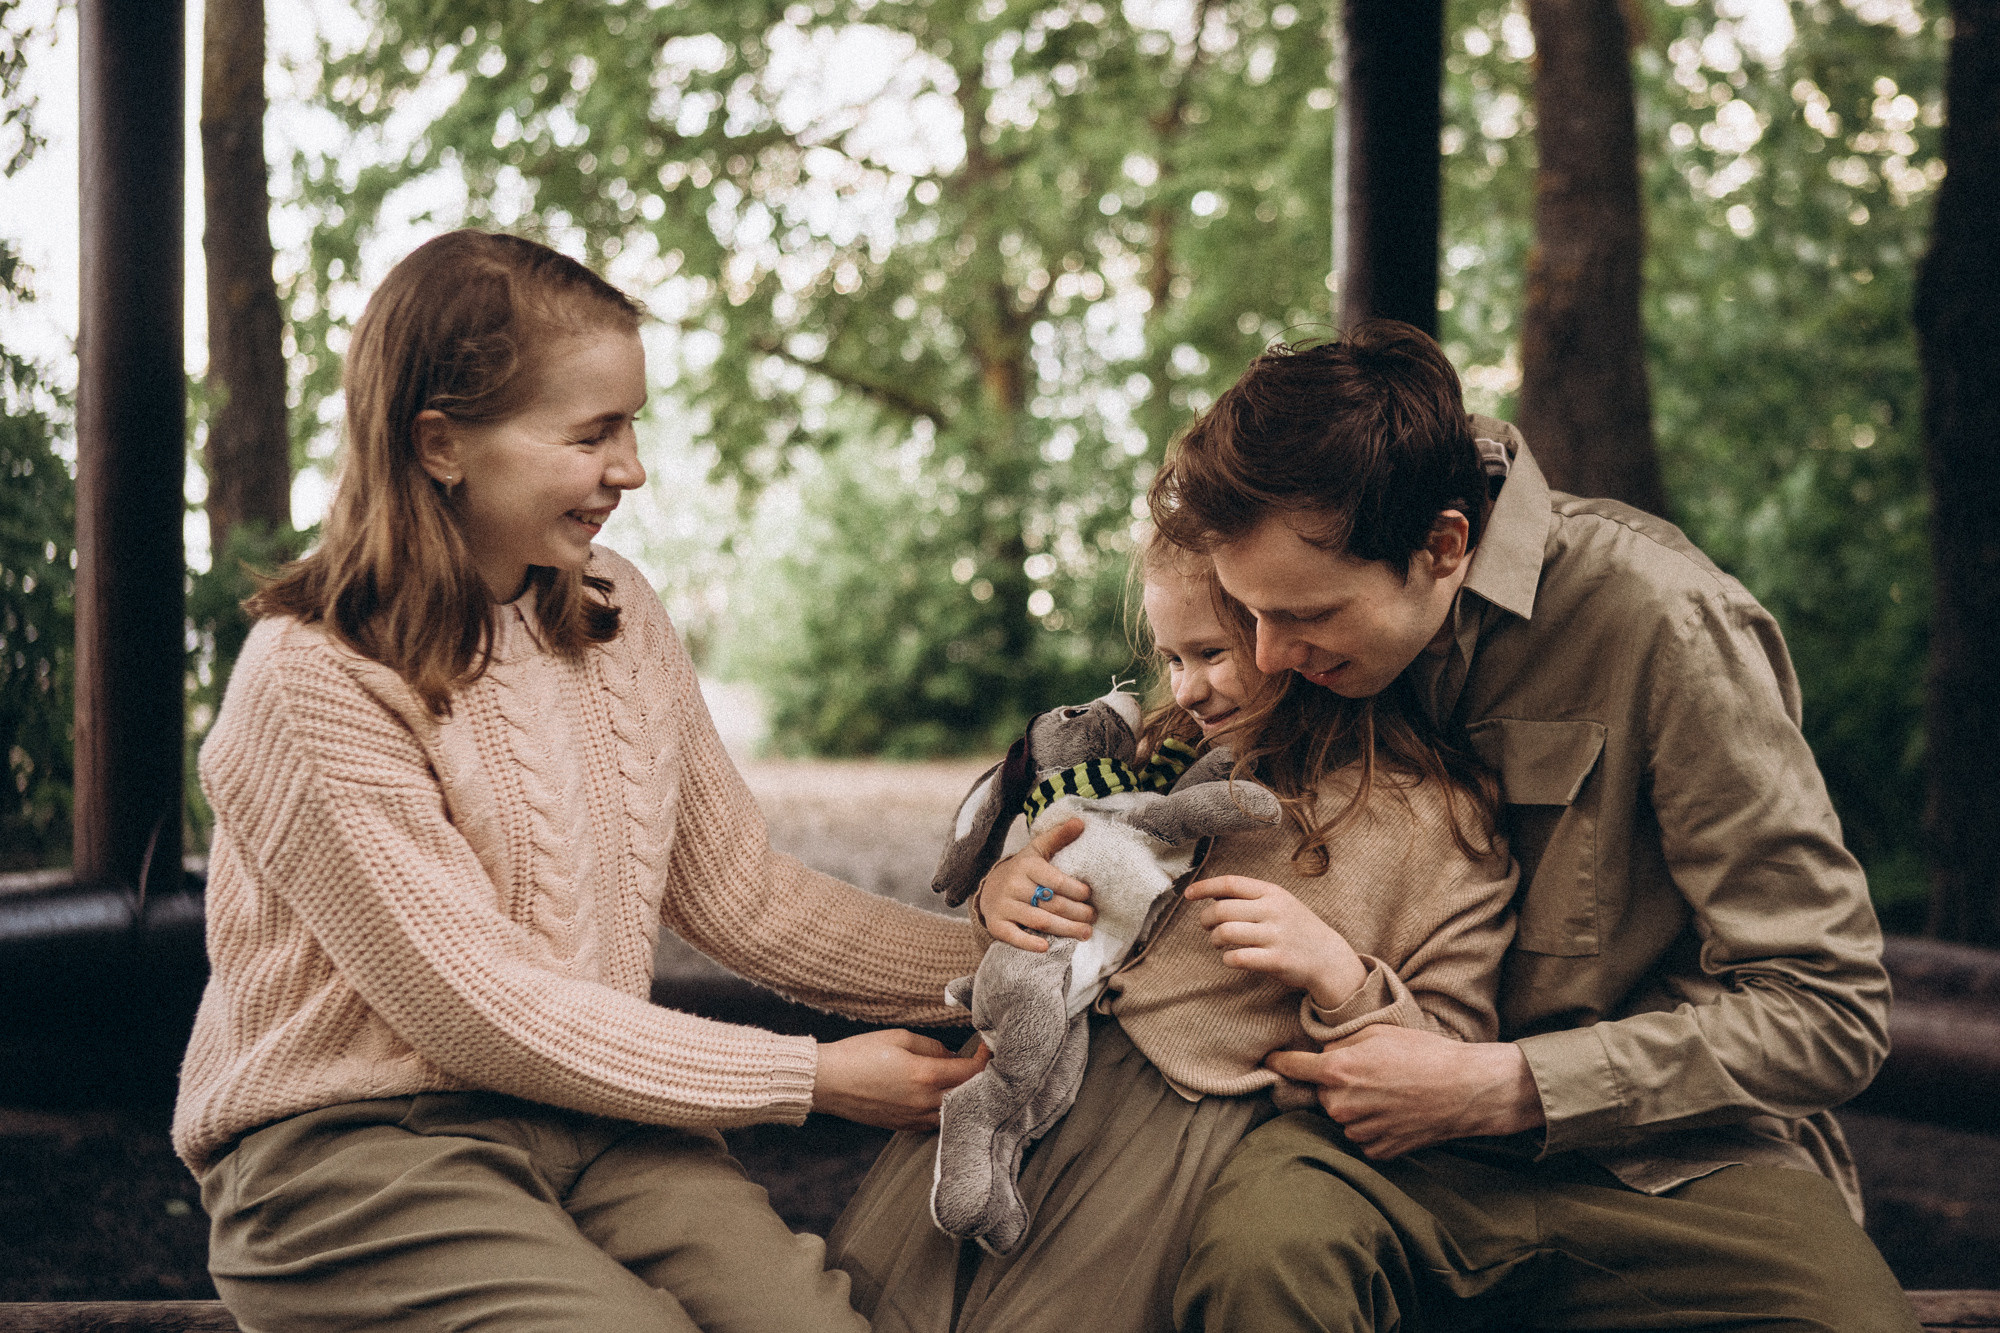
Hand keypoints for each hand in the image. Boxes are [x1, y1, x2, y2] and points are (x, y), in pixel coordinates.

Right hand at [811, 1029, 992, 1130]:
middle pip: (969, 1095)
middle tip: (984, 1064)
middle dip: (981, 1079)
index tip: (988, 1047)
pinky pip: (937, 1121)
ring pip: (955, 1112)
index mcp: (925, 1075)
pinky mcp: (905, 1126)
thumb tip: (953, 1056)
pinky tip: (946, 1095)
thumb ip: (933, 1047)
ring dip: (965, 1097)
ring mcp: (915, 1118)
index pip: (972, 1072)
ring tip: (968, 1081)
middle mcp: (924, 1101)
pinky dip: (947, 1109)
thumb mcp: (899, 1038)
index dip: (985, 1059)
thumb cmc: (859, 1054)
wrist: (827, 1082)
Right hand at [977, 817, 1093, 952]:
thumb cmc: (1022, 870)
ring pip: (1039, 920)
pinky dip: (1029, 943)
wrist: (988, 888)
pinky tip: (1046, 948)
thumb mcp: (1037, 850)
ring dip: (1065, 929)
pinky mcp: (997, 924)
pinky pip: (1013, 936)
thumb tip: (1081, 822)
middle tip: (1093, 918)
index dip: (1075, 889)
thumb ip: (1059, 837)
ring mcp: (1004, 906)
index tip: (1090, 896)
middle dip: (1077, 913)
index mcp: (1026, 866)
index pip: (1055, 879)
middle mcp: (1013, 885)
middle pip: (1051, 902)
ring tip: (1085, 933)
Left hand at [1185, 874, 1365, 1009]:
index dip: (1204, 887)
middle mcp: (1274, 911)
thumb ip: (1250, 898)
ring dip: (1214, 939)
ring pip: (1226, 932)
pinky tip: (1230, 958)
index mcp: (1272, 893)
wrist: (1328, 957)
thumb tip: (1212, 894)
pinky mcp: (1276, 960)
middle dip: (1206, 919)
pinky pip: (1237, 957)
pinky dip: (1227, 959)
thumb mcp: (1280, 903)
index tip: (1188, 894)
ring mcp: (1276, 935)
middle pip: (1222, 909)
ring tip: (1217, 942)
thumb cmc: (1297, 928)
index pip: (1230, 883)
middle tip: (1207, 927)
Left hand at [1263, 1025, 1544, 1159]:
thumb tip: (1320, 1053)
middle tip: (1371, 1075)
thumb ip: (1340, 1044)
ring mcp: (1358, 1132)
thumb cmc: (1424, 1054)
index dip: (1279, 1063)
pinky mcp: (1376, 1151)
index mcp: (1337, 1070)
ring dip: (1355, 1107)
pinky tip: (1396, 1114)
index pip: (1292, 1067)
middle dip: (1336, 1085)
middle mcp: (1341, 1105)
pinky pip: (1362, 1136)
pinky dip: (1373, 1127)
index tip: (1269, 1062)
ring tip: (1390, 1094)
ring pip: (1343, 1117)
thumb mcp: (1378, 1033)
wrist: (1465, 1090)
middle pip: (1322, 1094)